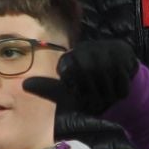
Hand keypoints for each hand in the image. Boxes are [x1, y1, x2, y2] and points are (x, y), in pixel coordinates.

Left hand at [23, 39, 138, 116]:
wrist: (117, 80)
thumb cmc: (87, 87)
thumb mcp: (66, 91)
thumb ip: (47, 87)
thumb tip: (24, 85)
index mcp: (72, 55)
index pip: (67, 70)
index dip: (75, 88)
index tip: (80, 95)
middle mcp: (88, 48)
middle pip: (87, 70)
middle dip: (92, 91)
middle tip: (96, 100)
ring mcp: (106, 48)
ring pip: (105, 73)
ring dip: (107, 92)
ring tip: (107, 97)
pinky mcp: (124, 52)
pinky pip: (121, 75)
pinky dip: (120, 90)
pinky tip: (118, 92)